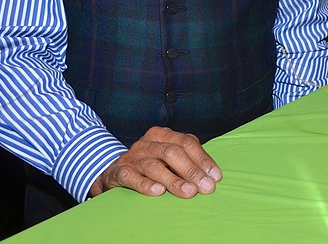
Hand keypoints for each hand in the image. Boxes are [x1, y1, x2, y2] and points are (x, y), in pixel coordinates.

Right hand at [89, 126, 221, 198]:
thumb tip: (212, 176)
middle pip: (172, 153)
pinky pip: (131, 176)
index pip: (187, 142)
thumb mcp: (166, 158)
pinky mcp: (118, 171)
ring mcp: (132, 156)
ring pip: (154, 166)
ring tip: (189, 192)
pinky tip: (158, 191)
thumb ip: (186, 161)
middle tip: (206, 187)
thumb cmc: (148, 164)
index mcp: (162, 135)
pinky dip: (145, 184)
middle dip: (192, 171)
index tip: (215, 176)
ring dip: (174, 180)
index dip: (202, 159)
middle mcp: (147, 143)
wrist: (112, 172)